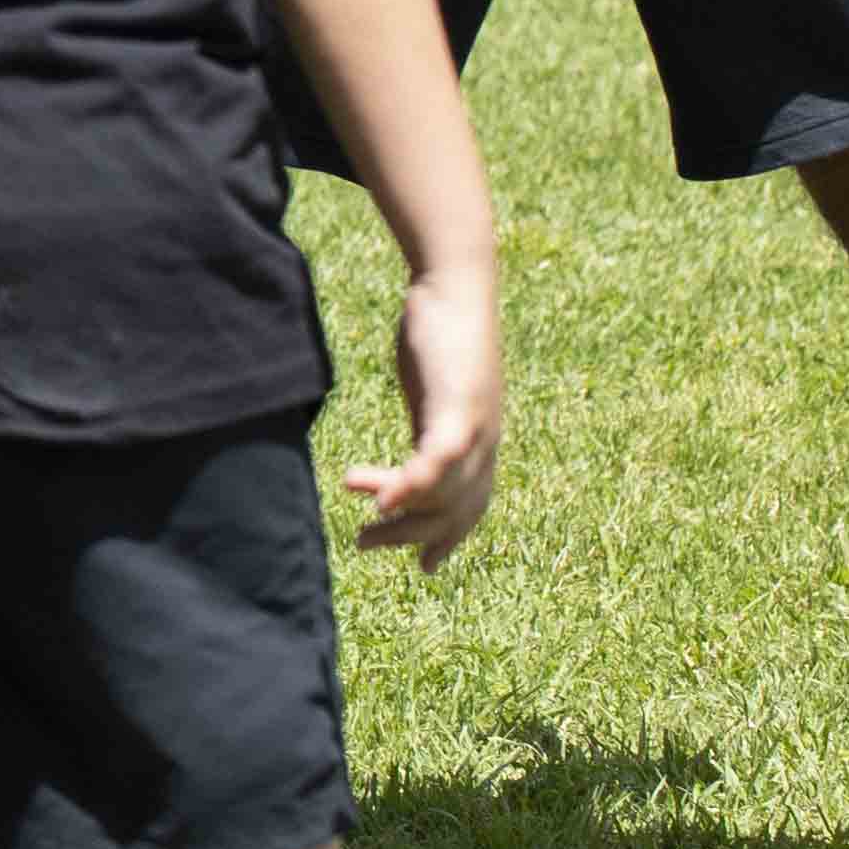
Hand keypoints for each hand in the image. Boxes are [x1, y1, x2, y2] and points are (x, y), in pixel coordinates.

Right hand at [349, 259, 503, 565]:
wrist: (458, 283)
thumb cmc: (442, 325)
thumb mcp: (434, 383)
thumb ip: (430, 415)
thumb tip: (417, 431)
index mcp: (479, 439)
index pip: (469, 504)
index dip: (448, 536)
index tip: (426, 565)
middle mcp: (485, 442)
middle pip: (454, 509)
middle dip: (412, 535)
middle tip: (365, 543)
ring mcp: (476, 428)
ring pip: (444, 493)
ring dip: (400, 514)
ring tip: (363, 523)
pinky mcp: (458, 408)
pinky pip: (436, 461)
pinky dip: (410, 486)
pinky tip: (379, 501)